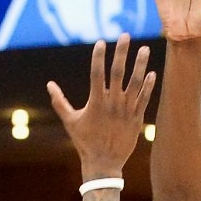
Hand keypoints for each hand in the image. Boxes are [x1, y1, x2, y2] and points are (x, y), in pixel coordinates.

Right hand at [48, 35, 154, 180]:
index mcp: (96, 102)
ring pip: (135, 83)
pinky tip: (151, 72)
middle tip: (125, 35)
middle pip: (118, 73)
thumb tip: (49, 85)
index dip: (99, 57)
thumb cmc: (85, 143)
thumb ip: (60, 102)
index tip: (101, 42)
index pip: (97, 73)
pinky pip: (144, 99)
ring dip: (140, 65)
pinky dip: (148, 86)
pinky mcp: (136, 119)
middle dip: (121, 53)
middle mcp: (112, 104)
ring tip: (144, 49)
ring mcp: (126, 111)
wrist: (104, 164)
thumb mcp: (70, 122)